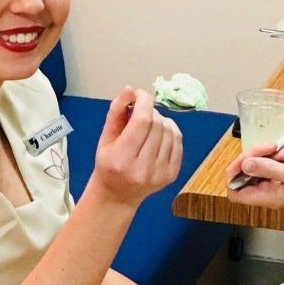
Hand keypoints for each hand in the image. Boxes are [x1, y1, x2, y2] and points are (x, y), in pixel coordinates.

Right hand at [87, 87, 181, 207]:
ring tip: (150, 126)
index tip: (140, 94)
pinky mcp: (172, 175)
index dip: (143, 101)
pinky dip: (171, 132)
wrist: (117, 195)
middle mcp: (142, 168)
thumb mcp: (105, 137)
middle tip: (141, 114)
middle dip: (150, 112)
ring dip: (161, 121)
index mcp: (121, 158)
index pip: (141, 121)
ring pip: (170, 131)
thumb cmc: (108, 163)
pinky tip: (161, 134)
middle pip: (157, 124)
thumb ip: (116, 111)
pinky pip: (178, 142)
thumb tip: (131, 89)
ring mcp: (160, 173)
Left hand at [225, 144, 283, 207]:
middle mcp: (267, 190)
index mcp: (268, 197)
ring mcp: (274, 179)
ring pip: (259, 162)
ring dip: (273, 154)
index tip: (246, 159)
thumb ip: (269, 170)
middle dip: (256, 156)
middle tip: (272, 148)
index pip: (235, 191)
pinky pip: (271, 158)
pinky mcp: (281, 169)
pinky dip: (281, 153)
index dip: (234, 174)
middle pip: (245, 172)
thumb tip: (244, 165)